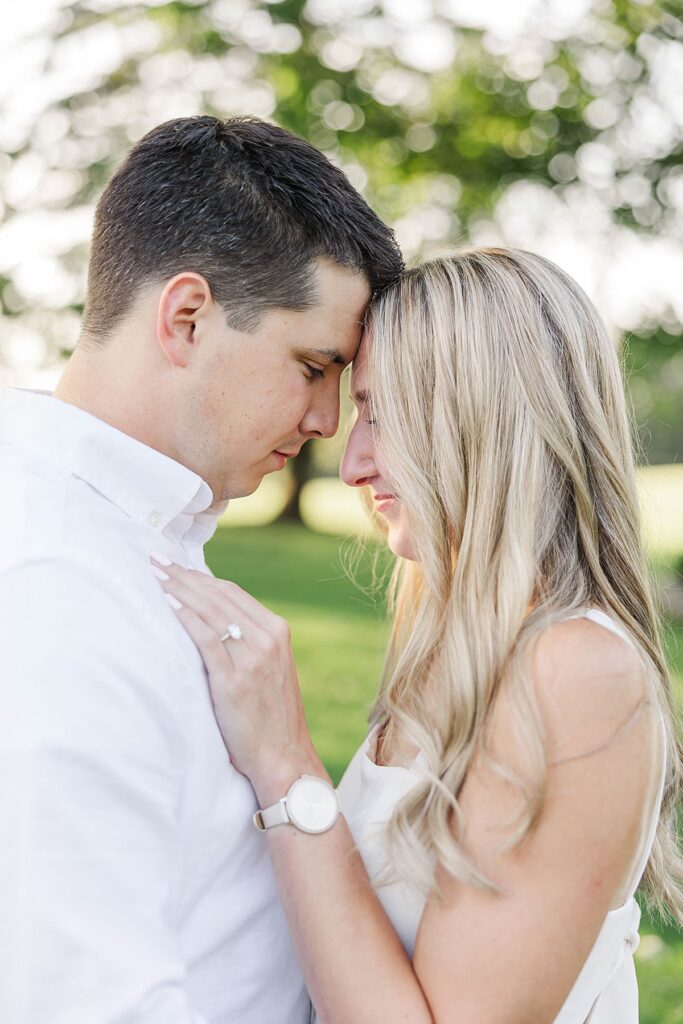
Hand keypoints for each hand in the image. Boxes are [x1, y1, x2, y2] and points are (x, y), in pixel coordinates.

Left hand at [151, 558, 326, 802]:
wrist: (283, 757)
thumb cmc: (269, 717)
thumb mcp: (268, 669)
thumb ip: (248, 642)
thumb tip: (211, 620)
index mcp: (277, 631)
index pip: (232, 592)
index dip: (200, 577)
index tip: (174, 565)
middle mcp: (268, 638)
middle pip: (219, 595)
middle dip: (184, 575)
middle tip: (155, 559)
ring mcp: (253, 658)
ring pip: (211, 611)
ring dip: (179, 588)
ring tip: (154, 574)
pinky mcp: (235, 679)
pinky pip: (206, 638)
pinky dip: (185, 617)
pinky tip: (167, 604)